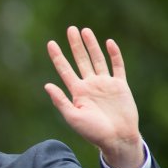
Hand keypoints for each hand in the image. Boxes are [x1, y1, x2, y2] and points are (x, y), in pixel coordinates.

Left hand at [45, 26, 143, 167]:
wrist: (116, 138)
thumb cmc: (92, 132)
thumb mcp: (72, 117)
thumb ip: (60, 101)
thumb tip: (47, 85)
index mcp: (77, 92)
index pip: (65, 69)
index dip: (58, 56)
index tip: (50, 43)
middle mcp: (90, 85)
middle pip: (81, 60)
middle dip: (75, 45)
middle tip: (70, 29)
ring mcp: (105, 84)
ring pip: (97, 59)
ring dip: (92, 45)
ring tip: (85, 30)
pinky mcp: (120, 85)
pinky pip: (117, 66)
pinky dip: (114, 54)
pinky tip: (109, 43)